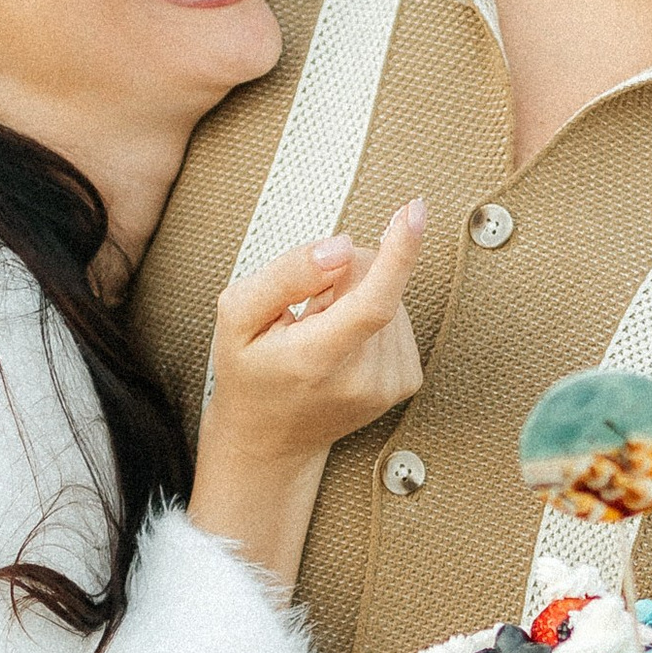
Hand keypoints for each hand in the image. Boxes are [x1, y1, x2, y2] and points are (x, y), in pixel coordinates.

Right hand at [190, 203, 425, 595]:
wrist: (269, 440)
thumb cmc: (250, 373)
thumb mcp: (237, 316)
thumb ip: (286, 275)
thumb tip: (341, 247)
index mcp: (316, 360)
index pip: (372, 303)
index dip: (398, 252)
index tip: (414, 212)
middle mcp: (362, 378)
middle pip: (374, 282)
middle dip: (343, 273)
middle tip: (306, 309)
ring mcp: (389, 384)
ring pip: (390, 295)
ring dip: (355, 298)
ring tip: (320, 331)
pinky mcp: (406, 381)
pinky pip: (399, 316)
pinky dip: (371, 317)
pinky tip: (342, 341)